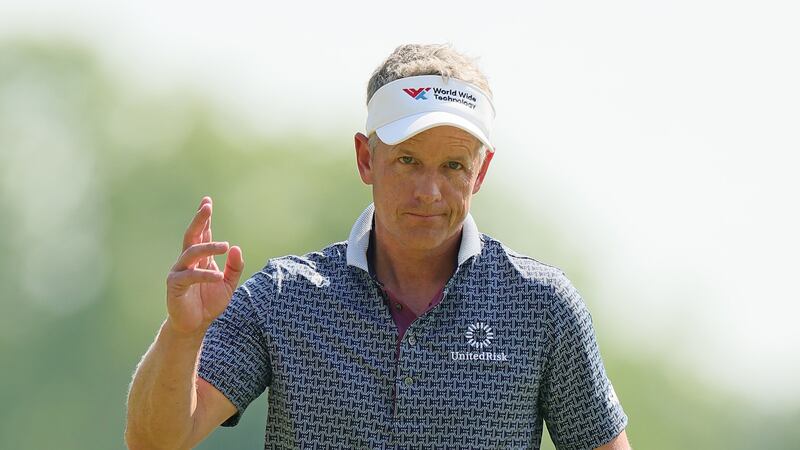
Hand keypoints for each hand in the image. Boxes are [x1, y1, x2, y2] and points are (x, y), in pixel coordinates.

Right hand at [165, 196, 244, 335]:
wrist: (195, 325)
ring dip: (208, 248)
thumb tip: (236, 247)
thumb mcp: (228, 284)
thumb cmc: (209, 303)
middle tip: (207, 207)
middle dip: (199, 221)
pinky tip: (218, 276)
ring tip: (225, 246)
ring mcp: (179, 272)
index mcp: (200, 259)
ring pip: (191, 253)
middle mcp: (188, 261)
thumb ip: (234, 267)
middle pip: (192, 236)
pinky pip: (189, 276)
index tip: (207, 201)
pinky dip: (204, 275)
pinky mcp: (175, 285)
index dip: (205, 219)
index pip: (202, 234)